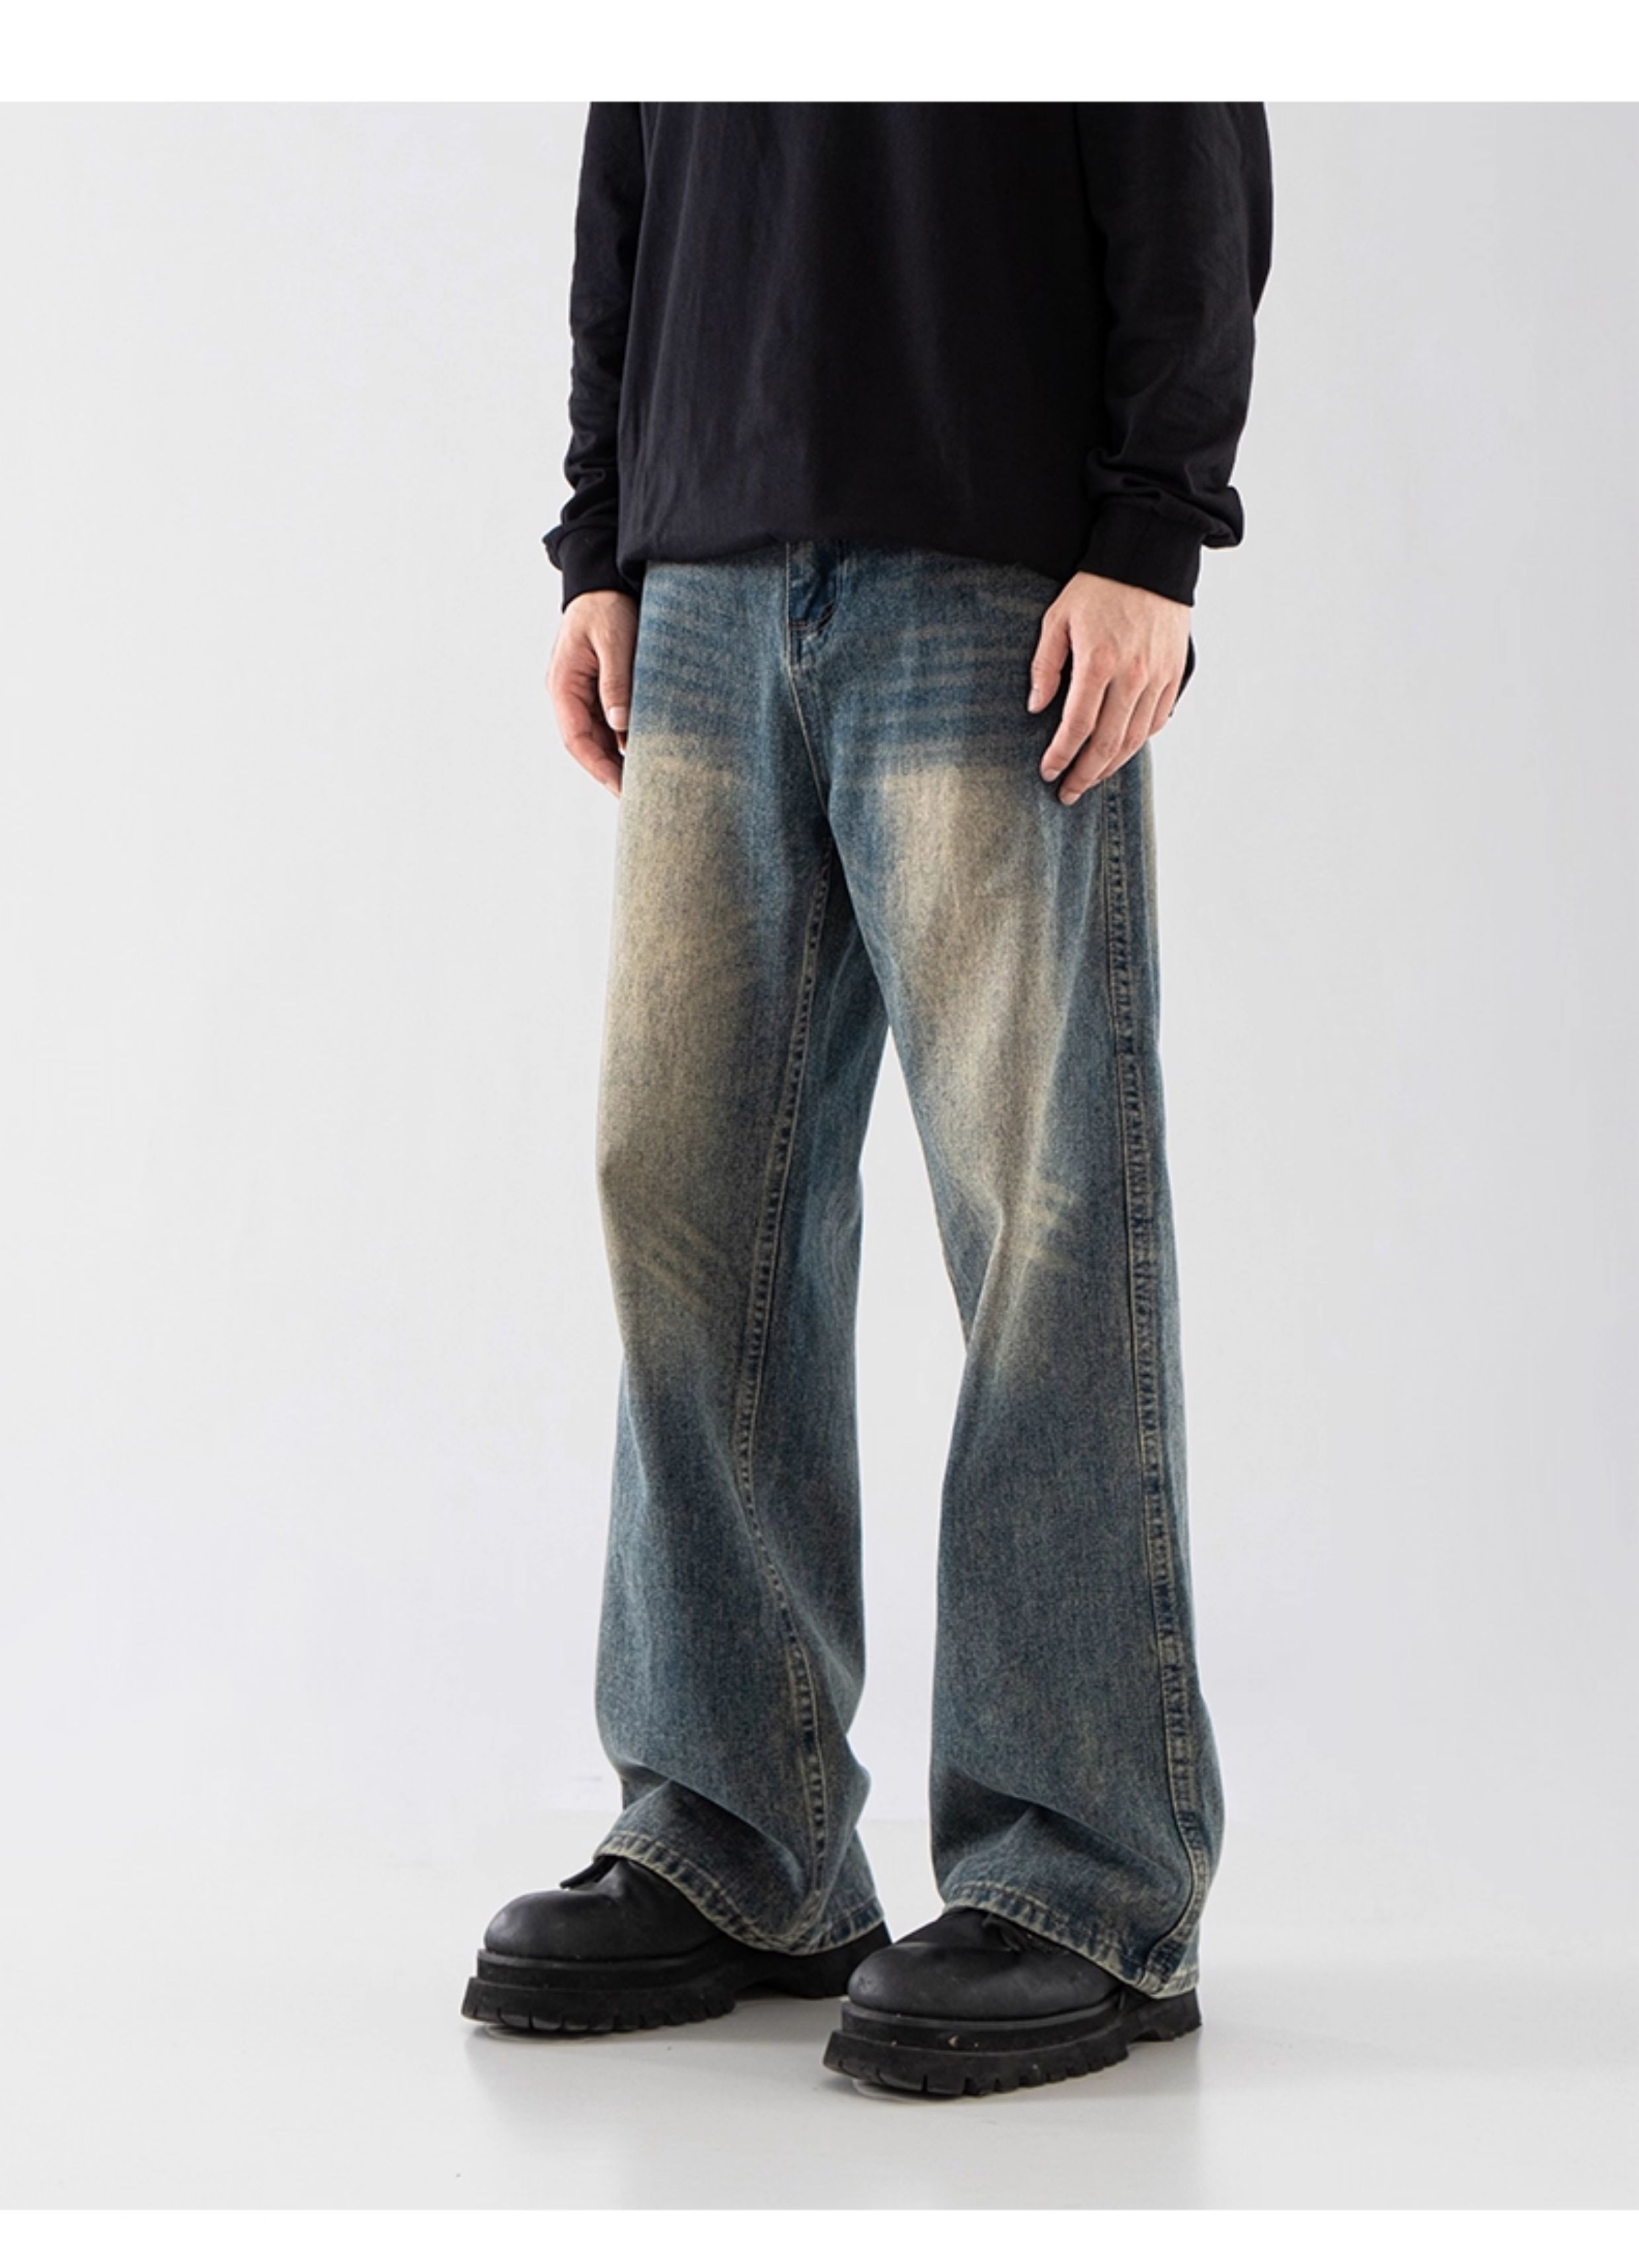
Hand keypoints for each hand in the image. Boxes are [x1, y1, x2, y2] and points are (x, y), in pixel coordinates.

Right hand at [548, 589, 639, 797]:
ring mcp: (583, 695)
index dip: (599, 768)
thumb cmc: (606, 607)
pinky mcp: (600, 691)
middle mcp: (568, 696)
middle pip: (587, 746)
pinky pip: (610, 725)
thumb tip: (621, 726)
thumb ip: (616, 681)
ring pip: (599, 739)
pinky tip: (647, 754)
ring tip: (647, 782)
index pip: (576, 740)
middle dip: (610, 772)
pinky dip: (626, 741)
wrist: (604, 583)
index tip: (622, 789)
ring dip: (619, 760)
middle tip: (639, 798)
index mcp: (563, 686)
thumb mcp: (614, 640)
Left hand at [1027, 571, 1190, 803]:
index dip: (1061, 755)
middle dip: (1085, 774)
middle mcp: (1132, 676)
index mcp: (1099, 662)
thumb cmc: (1098, 586)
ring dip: (1112, 766)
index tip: (1047, 772)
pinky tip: (1121, 752)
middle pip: (1108, 743)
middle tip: (1067, 794)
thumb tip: (1036, 708)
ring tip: (1092, 780)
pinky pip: (1157, 720)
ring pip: (1135, 738)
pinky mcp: (1174, 673)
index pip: (1077, 726)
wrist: (1150, 556)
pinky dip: (1139, 742)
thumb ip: (1044, 666)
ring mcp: (1157, 677)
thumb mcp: (1057, 618)